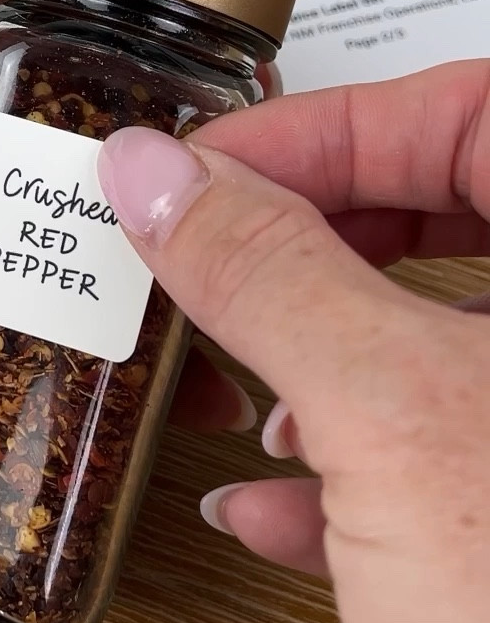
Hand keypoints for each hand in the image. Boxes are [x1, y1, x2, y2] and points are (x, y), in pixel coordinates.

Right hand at [97, 64, 489, 622]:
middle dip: (316, 248)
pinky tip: (277, 510)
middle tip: (215, 258)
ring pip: (451, 341)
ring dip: (325, 361)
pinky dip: (360, 470)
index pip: (474, 112)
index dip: (326, 127)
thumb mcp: (390, 425)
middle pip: (459, 219)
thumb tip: (163, 175)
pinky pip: (457, 459)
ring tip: (236, 396)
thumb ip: (270, 274)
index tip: (207, 165)